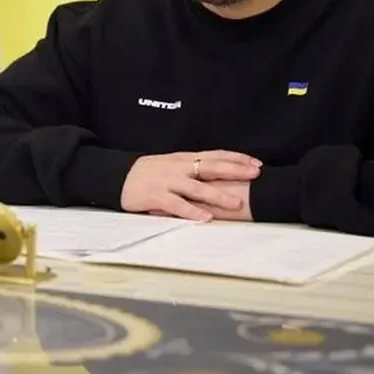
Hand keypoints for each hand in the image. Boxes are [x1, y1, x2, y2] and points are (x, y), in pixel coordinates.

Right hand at [120, 151, 260, 220]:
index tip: (256, 163)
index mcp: (183, 159)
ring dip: (217, 195)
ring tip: (235, 203)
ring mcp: (166, 181)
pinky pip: (176, 205)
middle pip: (210, 166)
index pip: (214, 155)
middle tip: (254, 174)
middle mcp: (178, 167)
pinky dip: (191, 211)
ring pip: (196, 187)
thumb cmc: (149, 173)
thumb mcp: (172, 165)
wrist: (117, 177)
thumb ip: (193, 168)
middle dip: (234, 170)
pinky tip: (205, 218)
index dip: (236, 158)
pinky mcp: (155, 196)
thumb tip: (221, 172)